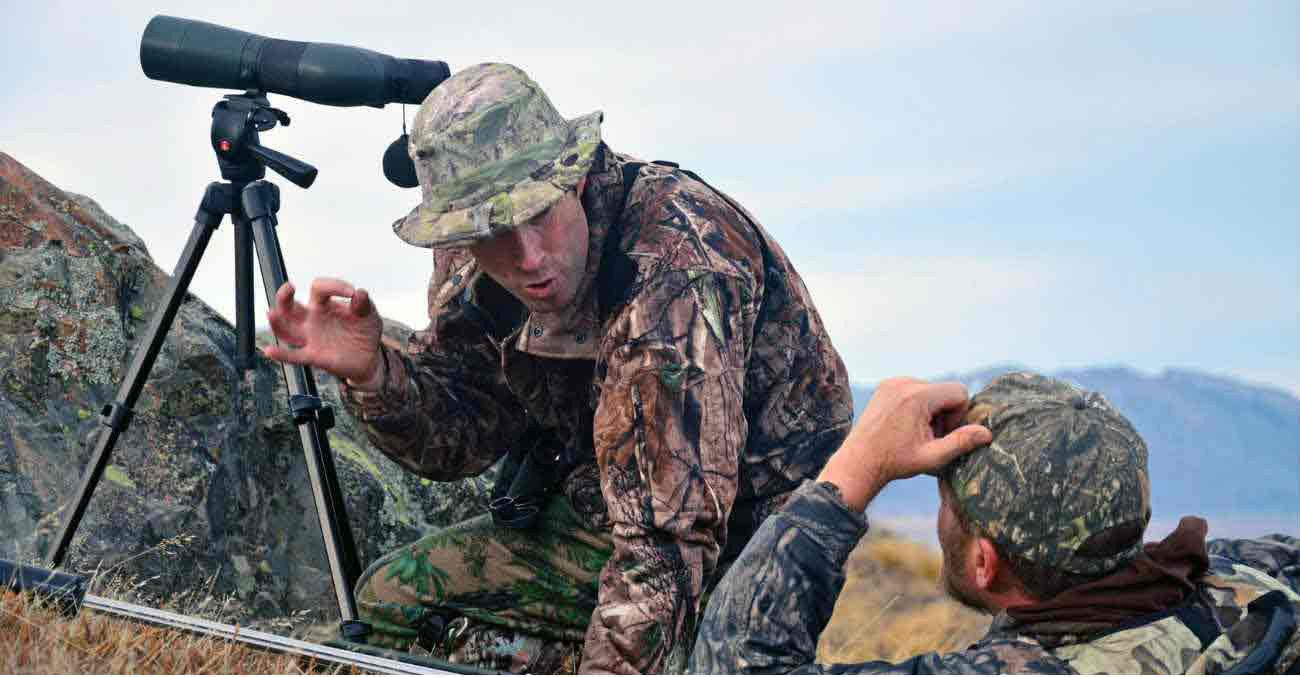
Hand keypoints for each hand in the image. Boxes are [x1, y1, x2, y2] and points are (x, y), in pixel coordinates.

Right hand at [262, 278, 384, 389]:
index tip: (351, 292)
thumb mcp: (368, 314)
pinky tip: (269, 351)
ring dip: (278, 322)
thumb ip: (364, 304)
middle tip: (289, 287)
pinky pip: (294, 356)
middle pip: (290, 306)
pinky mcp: (313, 356)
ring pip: (286, 329)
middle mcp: (312, 319)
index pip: (319, 288)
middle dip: (284, 296)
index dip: (333, 286)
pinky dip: (281, 355)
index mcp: (324, 304)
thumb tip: (359, 293)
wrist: (369, 357)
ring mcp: (310, 337)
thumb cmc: (364, 330)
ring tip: (272, 313)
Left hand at [817, 377, 992, 511]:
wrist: (859, 461)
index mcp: (917, 396)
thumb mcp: (933, 457)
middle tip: (929, 437)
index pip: (959, 392)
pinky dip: (917, 405)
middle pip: (944, 391)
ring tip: (916, 433)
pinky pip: (914, 389)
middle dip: (944, 413)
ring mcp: (892, 382)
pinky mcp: (885, 386)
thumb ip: (961, 442)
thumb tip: (988, 433)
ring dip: (931, 409)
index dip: (958, 414)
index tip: (942, 433)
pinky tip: (906, 426)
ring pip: (930, 390)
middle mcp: (904, 382)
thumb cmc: (895, 462)